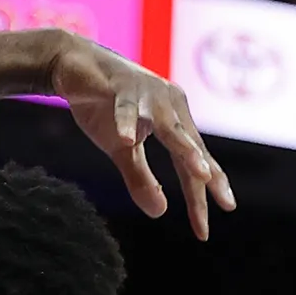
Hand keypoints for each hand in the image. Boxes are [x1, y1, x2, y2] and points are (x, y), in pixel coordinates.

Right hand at [47, 35, 233, 237]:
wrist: (74, 65)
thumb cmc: (103, 106)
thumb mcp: (121, 150)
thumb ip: (140, 178)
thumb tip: (160, 212)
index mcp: (174, 121)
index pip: (193, 164)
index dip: (201, 195)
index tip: (204, 229)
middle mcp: (169, 105)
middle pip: (191, 148)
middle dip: (205, 177)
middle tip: (221, 205)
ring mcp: (148, 93)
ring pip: (170, 126)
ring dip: (186, 150)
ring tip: (200, 173)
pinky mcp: (121, 86)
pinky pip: (126, 107)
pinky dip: (126, 122)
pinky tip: (126, 138)